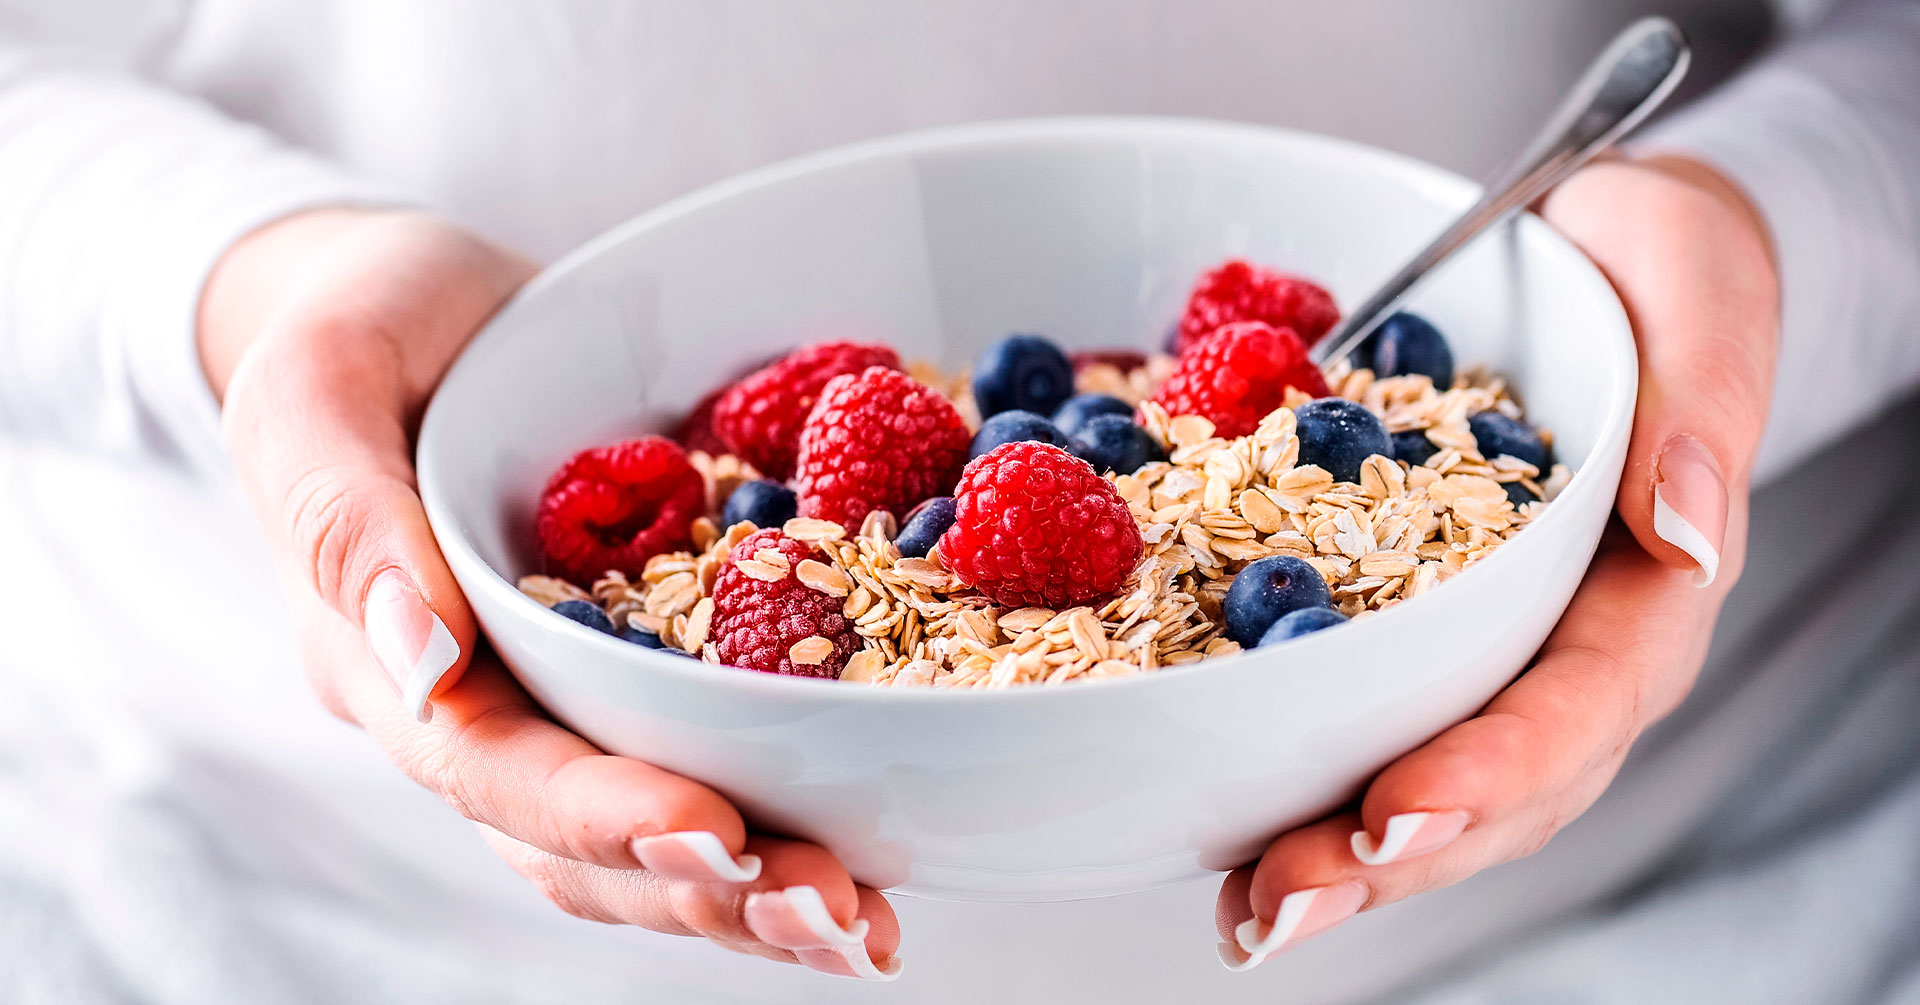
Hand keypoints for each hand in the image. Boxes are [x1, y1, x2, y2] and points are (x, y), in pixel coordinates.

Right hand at [204, 209, 900, 979]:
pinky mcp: (639, 677)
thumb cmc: (369, 322)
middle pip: (582, 844)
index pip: (491, 767)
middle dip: (708, 891)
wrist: (436, 308)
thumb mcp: (319, 378)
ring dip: (757, 898)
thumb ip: (339, 511)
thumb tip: (424, 661)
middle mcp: (478, 712)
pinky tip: (878, 864)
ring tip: (864, 927)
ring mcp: (561, 705)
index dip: (597, 812)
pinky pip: (707, 769)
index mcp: (385, 660)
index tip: (710, 828)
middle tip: (832, 910)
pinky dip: (785, 824)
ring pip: (649, 844)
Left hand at [1214, 156, 1779, 968]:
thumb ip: (1702, 401)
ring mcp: (1475, 655)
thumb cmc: (1657, 271)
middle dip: (1380, 859)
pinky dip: (1284, 774)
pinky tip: (1209, 825)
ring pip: (1411, 782)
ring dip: (1324, 856)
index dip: (1490, 772)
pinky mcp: (1397, 629)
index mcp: (1639, 597)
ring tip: (1240, 913)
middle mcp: (1555, 652)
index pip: (1575, 708)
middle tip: (1275, 906)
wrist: (1584, 261)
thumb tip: (1686, 530)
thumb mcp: (1697, 289)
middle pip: (1484, 790)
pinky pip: (1346, 714)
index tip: (1397, 813)